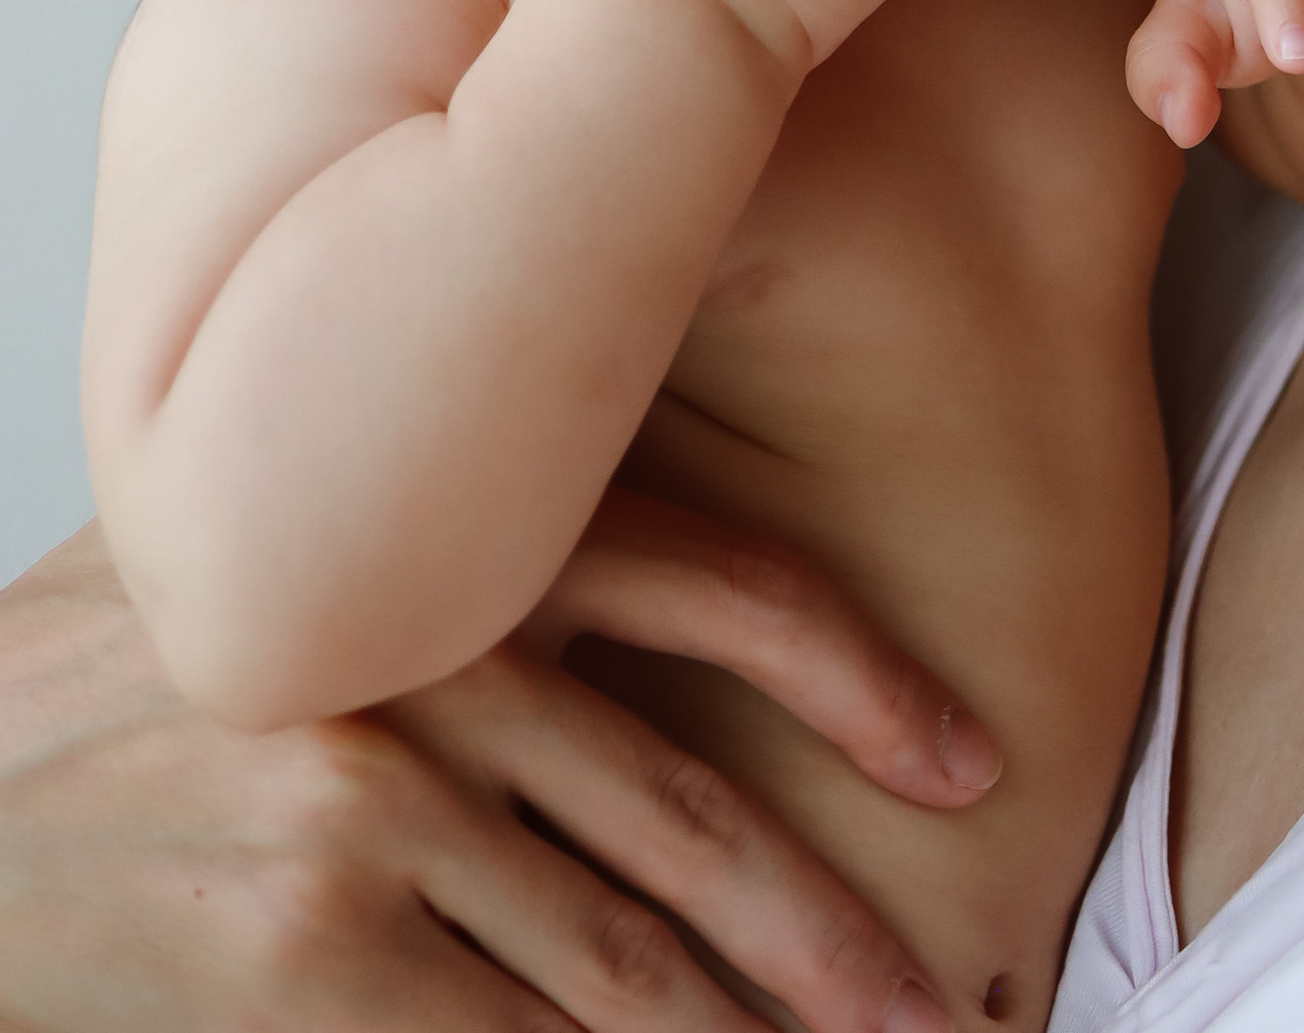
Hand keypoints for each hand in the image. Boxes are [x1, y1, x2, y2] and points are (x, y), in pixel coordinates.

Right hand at [0, 503, 991, 1030]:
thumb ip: (456, 553)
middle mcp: (430, 663)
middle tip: (937, 1008)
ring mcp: (368, 816)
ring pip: (616, 965)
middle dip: (835, 933)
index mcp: (449, 535)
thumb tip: (649, 617)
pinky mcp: (306, 955)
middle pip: (692, 816)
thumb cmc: (112, 682)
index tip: (973, 758)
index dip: (862, 676)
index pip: (717, 584)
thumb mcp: (296, 552)